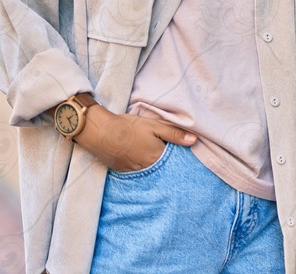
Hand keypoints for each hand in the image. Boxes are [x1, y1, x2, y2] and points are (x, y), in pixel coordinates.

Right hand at [73, 106, 196, 172]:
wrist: (101, 132)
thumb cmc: (129, 127)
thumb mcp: (155, 126)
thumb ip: (175, 134)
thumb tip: (194, 141)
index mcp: (156, 157)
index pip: (172, 160)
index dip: (175, 155)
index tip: (177, 153)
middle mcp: (146, 168)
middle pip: (159, 166)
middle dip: (163, 162)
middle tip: (161, 153)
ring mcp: (132, 170)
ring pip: (147, 169)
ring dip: (149, 164)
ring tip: (146, 153)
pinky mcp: (120, 170)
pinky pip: (134, 170)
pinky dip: (137, 164)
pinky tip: (134, 155)